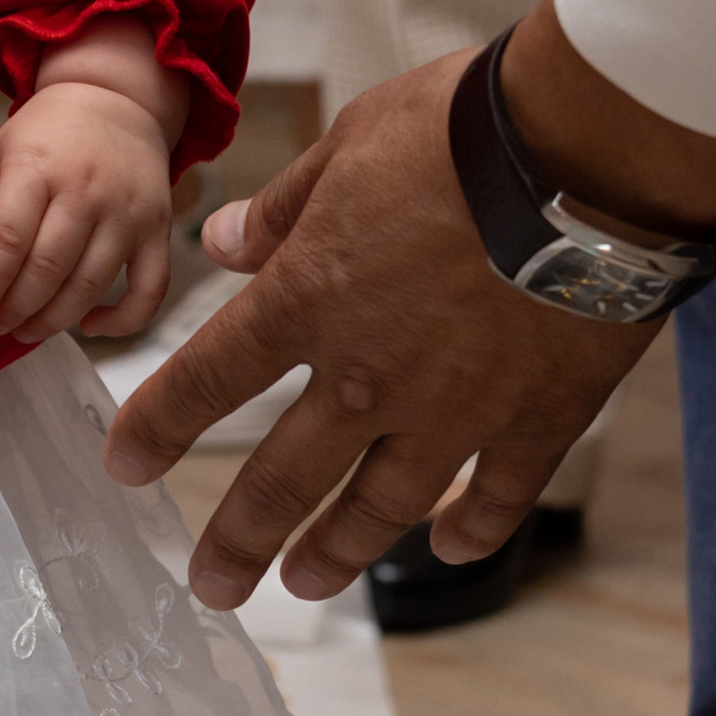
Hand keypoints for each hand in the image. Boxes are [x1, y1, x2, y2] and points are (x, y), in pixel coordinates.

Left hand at [0, 77, 175, 345]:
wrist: (117, 102)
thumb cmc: (48, 134)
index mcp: (38, 167)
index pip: (7, 240)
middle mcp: (87, 190)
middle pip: (47, 269)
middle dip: (14, 309)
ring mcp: (128, 213)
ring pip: (90, 285)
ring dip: (53, 320)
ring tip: (25, 330)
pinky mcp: (159, 230)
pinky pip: (150, 289)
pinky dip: (123, 320)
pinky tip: (89, 325)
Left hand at [105, 53, 662, 603]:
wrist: (591, 155)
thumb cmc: (465, 129)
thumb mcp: (349, 145)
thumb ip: (285, 209)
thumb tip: (222, 244)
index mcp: (307, 302)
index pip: (207, 380)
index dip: (157, 427)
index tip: (125, 466)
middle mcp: (367, 377)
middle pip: (282, 478)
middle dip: (238, 539)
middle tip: (210, 586)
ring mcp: (454, 411)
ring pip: (379, 507)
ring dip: (335, 552)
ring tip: (304, 584)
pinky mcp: (538, 421)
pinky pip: (496, 497)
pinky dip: (470, 529)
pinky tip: (448, 549)